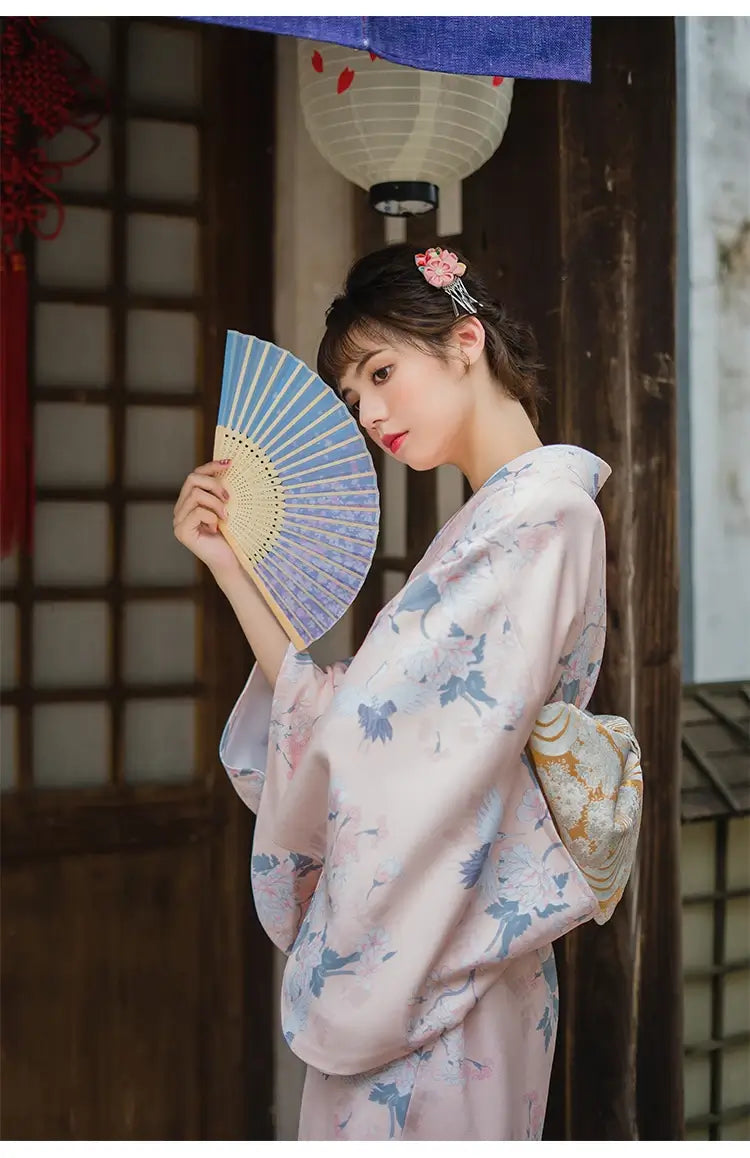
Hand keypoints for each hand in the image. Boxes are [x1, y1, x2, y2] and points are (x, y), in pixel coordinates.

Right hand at [173, 460, 240, 580]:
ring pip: (195, 495)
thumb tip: (228, 465)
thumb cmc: (231, 534)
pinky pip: (197, 512)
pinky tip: (217, 527)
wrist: (230, 559)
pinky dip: (212, 516)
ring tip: (226, 516)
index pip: (195, 474)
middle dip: (214, 485)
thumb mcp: (226, 507)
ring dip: (215, 503)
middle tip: (228, 498)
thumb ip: (220, 491)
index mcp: (189, 501)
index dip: (211, 466)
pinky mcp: (181, 531)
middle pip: (192, 479)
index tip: (229, 463)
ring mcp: (178, 520)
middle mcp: (180, 509)